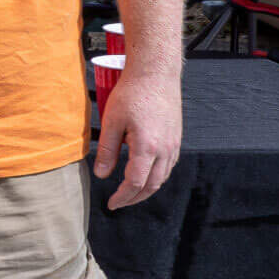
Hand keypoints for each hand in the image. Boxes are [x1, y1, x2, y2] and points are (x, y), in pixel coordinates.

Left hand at [94, 67, 180, 208]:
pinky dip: (157, 176)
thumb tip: (102, 175)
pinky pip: (169, 166)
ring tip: (130, 192)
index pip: (135, 183)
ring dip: (147, 189)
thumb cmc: (132, 94)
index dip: (122, 197)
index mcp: (147, 147)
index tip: (111, 204)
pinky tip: (146, 174)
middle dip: (134, 198)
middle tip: (119, 202)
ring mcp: (174, 145)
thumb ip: (107, 150)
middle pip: (152, 185)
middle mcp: (165, 150)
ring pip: (163, 177)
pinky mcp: (176, 139)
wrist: (156, 74)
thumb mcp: (111, 121)